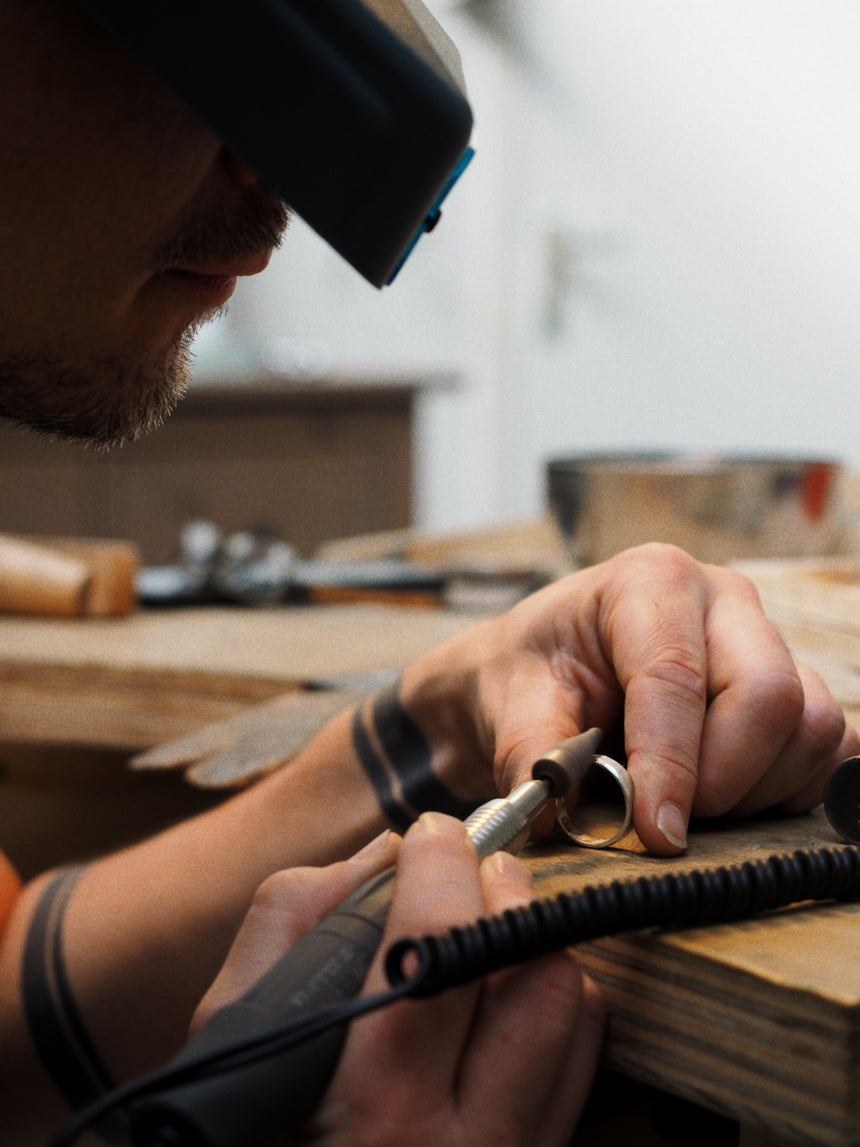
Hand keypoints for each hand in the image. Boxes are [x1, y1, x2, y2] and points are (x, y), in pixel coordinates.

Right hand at [194, 816, 603, 1146]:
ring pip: (572, 1006)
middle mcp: (466, 1139)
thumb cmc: (262, 1120)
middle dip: (503, 891)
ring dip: (531, 944)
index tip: (429, 834)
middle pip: (536, 971)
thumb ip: (291, 921)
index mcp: (377, 1107)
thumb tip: (384, 850)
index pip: (438, 944)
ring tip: (480, 926)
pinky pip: (583, 1052)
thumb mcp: (238, 1033)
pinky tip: (499, 989)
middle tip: (463, 871)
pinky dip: (550, 997)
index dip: (440, 862)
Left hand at [402, 543, 858, 853]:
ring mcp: (767, 641)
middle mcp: (723, 599)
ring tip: (682, 801)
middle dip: (719, 779)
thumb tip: (559, 813)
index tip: (656, 830)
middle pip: (769, 696)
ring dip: (752, 791)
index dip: (671, 764)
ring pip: (811, 729)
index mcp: (649, 582)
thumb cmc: (529, 676)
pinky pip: (829, 751)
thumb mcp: (509, 703)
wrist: (541, 673)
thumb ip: (534, 752)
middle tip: (663, 817)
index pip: (677, 676)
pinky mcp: (796, 687)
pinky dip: (784, 790)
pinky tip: (722, 796)